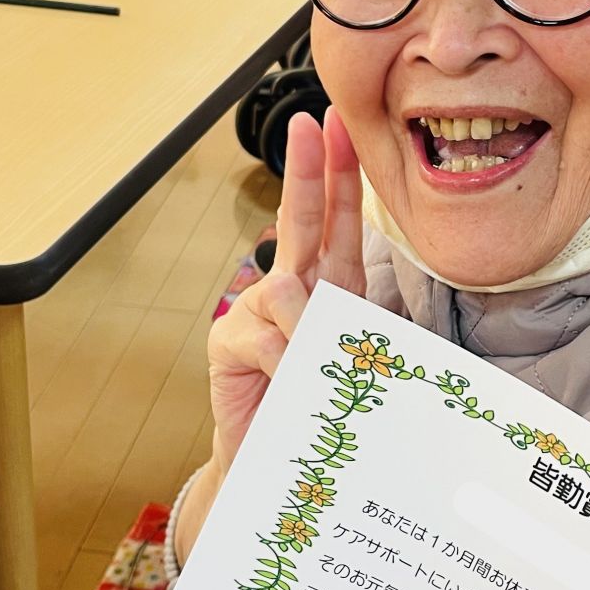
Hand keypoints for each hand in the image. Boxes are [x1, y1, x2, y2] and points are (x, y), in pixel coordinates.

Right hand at [206, 107, 364, 476]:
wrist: (279, 464)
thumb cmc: (323, 409)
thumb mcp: (356, 363)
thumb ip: (360, 331)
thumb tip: (359, 319)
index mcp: (329, 286)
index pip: (338, 221)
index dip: (341, 174)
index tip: (341, 126)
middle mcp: (291, 289)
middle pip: (302, 220)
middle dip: (308, 171)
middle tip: (309, 125)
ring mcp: (256, 312)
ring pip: (288, 291)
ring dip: (309, 326)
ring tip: (313, 365)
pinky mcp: (228, 343)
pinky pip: (264, 336)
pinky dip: (285, 359)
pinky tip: (288, 381)